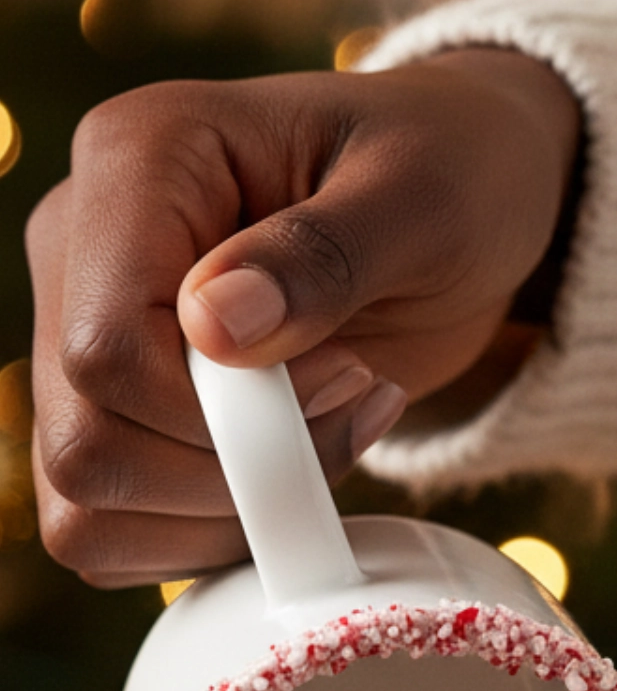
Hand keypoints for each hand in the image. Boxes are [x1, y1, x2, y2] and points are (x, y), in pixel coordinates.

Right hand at [27, 50, 580, 585]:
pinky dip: (207, 533)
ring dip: (222, 513)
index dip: (222, 414)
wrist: (465, 201)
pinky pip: (110, 532)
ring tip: (328, 433)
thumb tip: (211, 329)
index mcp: (138, 157)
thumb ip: (321, 258)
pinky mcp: (108, 408)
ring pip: (85, 503)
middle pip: (86, 443)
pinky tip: (288, 469)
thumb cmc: (452, 173)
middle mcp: (79, 245)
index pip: (105, 348)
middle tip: (348, 403)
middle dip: (231, 469)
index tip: (344, 376)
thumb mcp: (422, 199)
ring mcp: (78, 332)